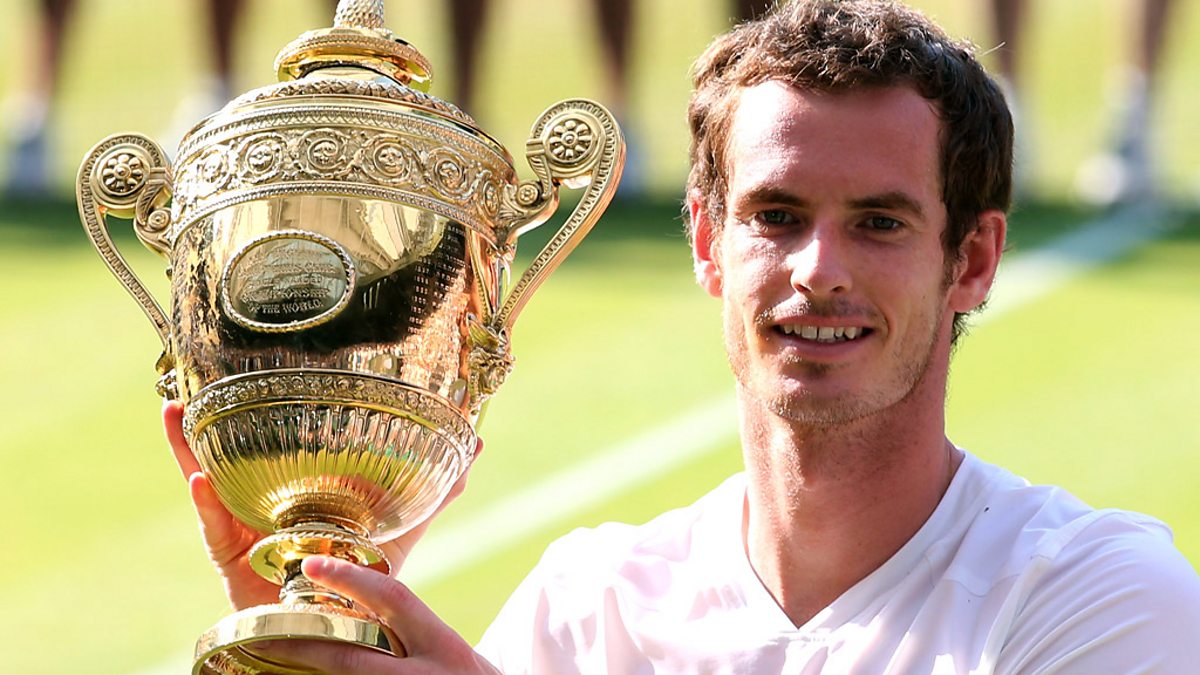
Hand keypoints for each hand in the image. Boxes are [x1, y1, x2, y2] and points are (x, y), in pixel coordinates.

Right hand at [163, 400, 478, 609]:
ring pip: (207, 482)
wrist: (336, 627)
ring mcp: (242, 529)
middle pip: (228, 456)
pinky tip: (199, 476)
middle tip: (190, 386)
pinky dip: (205, 502)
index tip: (243, 373)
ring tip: (175, 413)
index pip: (269, 445)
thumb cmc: (360, 578)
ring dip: (187, 448)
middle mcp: (262, 504)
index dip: (254, 414)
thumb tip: (474, 449)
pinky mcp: (232, 559)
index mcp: (292, 493)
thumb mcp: (398, 529)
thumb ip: (431, 493)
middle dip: (207, 424)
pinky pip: (214, 526)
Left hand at [253, 556, 500, 673]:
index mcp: (444, 644)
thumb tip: (363, 600)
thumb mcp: (452, 650)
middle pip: (352, 659)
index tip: (311, 565)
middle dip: (303, 647)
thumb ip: (414, 630)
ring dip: (309, 674)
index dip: (352, 581)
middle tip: (261, 637)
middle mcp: (428, 674)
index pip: (394, 600)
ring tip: (267, 662)